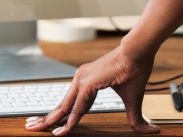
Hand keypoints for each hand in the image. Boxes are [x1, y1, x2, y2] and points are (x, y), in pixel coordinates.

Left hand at [25, 45, 157, 134]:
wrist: (138, 53)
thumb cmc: (134, 70)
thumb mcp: (132, 100)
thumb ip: (135, 118)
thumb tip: (151, 131)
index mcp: (87, 82)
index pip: (70, 104)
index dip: (59, 117)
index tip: (50, 126)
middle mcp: (81, 80)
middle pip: (61, 105)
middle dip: (46, 118)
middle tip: (31, 127)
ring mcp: (82, 80)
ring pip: (65, 106)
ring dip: (52, 120)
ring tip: (39, 129)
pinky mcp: (88, 82)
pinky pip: (77, 106)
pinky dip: (70, 119)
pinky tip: (63, 130)